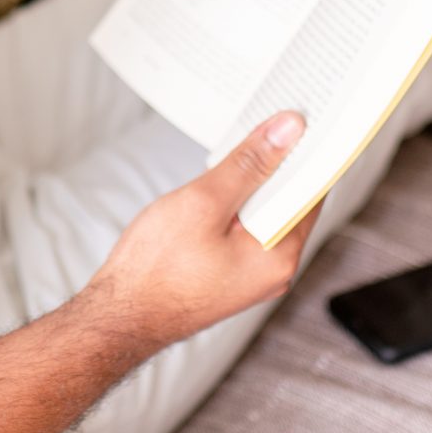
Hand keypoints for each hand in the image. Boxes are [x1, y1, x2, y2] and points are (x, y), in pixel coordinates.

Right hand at [83, 110, 323, 351]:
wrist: (119, 318)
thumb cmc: (156, 269)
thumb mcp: (204, 203)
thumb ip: (250, 164)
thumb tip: (289, 130)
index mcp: (279, 256)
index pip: (312, 190)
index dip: (308, 150)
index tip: (303, 114)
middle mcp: (274, 269)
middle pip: (291, 201)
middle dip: (280, 162)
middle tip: (269, 119)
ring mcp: (252, 274)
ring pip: (266, 213)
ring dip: (255, 182)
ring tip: (242, 145)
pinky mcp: (230, 273)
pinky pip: (247, 228)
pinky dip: (239, 203)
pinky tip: (221, 183)